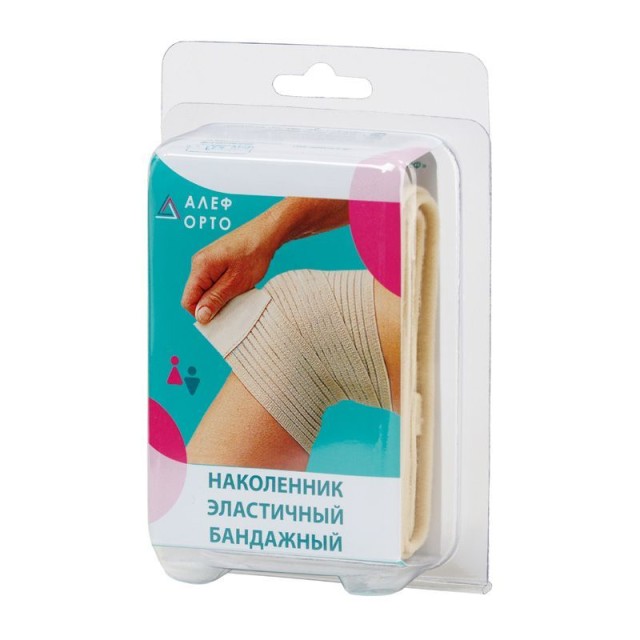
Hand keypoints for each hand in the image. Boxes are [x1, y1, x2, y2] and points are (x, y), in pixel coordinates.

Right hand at [182, 197, 347, 322]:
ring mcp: (208, 262)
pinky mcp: (218, 262)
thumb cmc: (253, 254)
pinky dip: (226, 288)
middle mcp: (200, 263)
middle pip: (197, 296)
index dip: (201, 313)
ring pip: (208, 290)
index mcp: (200, 267)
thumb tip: (200, 316)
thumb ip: (216, 299)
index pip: (188, 301)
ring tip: (239, 293)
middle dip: (213, 305)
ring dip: (222, 297)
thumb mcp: (235, 283)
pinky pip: (216, 282)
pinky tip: (240, 286)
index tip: (220, 316)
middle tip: (233, 305)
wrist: (267, 232)